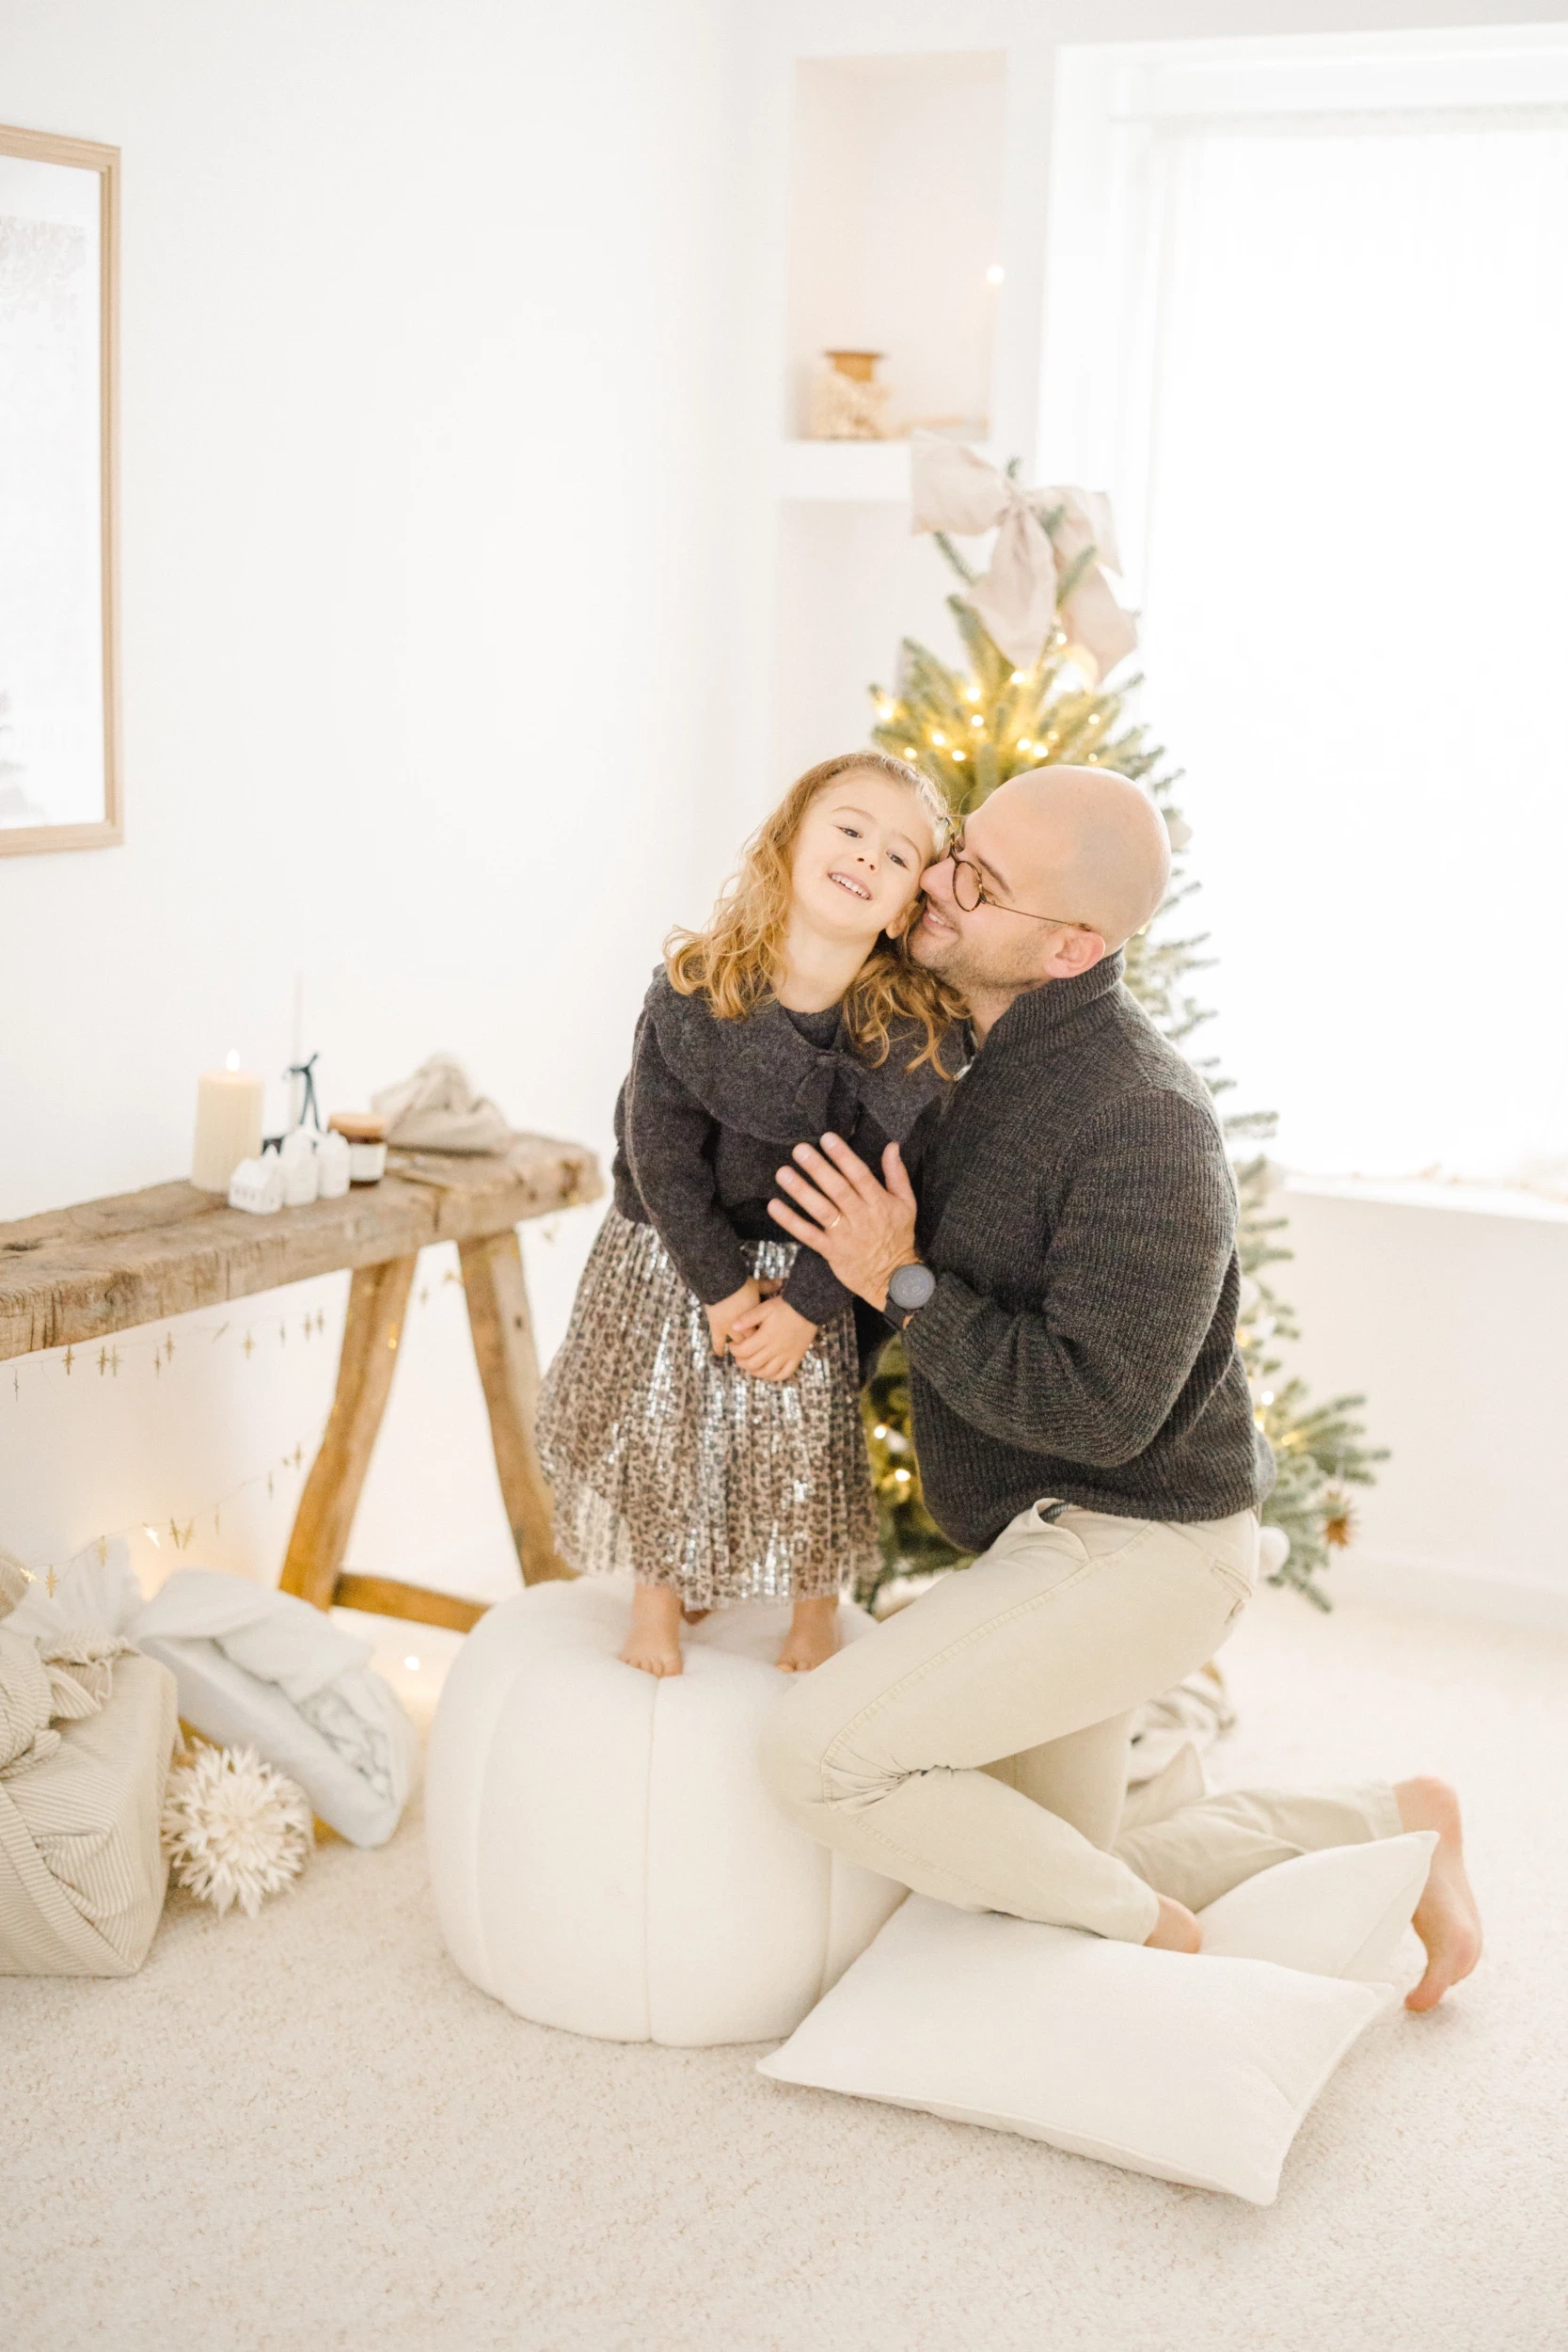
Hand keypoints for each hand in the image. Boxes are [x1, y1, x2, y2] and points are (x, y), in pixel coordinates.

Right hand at [705, 1276, 762, 1357]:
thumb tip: (781, 1281)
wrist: (721, 1285)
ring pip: (736, 1344)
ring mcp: (729, 1328)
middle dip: (755, 1347)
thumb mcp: (757, 1285)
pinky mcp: (717, 1327)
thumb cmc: (741, 1285)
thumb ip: (768, 1286)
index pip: (763, 1334)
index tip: (769, 1340)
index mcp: (755, 1319)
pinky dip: (719, 1348)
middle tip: (758, 1350)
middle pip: (751, 1343)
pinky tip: (720, 1354)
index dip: (766, 1338)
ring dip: (739, 1348)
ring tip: (742, 1354)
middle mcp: (744, 1327)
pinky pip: (717, 1341)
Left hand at [728, 1294, 817, 1382]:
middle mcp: (776, 1349)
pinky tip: (767, 1372)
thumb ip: (748, 1317)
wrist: (809, 1309)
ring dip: (754, 1372)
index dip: (734, 1351)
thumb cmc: (785, 1307)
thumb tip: (733, 1327)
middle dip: (741, 1362)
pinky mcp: (796, 1358)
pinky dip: (773, 1377)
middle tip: (738, 1356)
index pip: (744, 1351)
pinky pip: (784, 1374)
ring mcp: (787, 1355)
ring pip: (767, 1372)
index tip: (732, 1346)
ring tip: (749, 1365)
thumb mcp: (765, 1307)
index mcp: (766, 1337)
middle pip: (753, 1364)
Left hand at [768, 1134, 919, 1312]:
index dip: (843, 1156)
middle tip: (799, 1150)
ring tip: (783, 1173)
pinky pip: (808, 1235)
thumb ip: (897, 1174)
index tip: (827, 1138)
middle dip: (818, 1168)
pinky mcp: (831, 1251)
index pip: (860, 1175)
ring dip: (801, 1191)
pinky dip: (791, 1222)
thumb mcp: (906, 1204)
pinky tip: (775, 1206)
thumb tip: (892, 1146)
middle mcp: (861, 1217)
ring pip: (821, 1211)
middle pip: (838, 1190)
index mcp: (879, 1203)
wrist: (893, 1280)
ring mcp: (845, 1235)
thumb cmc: (898, 1237)